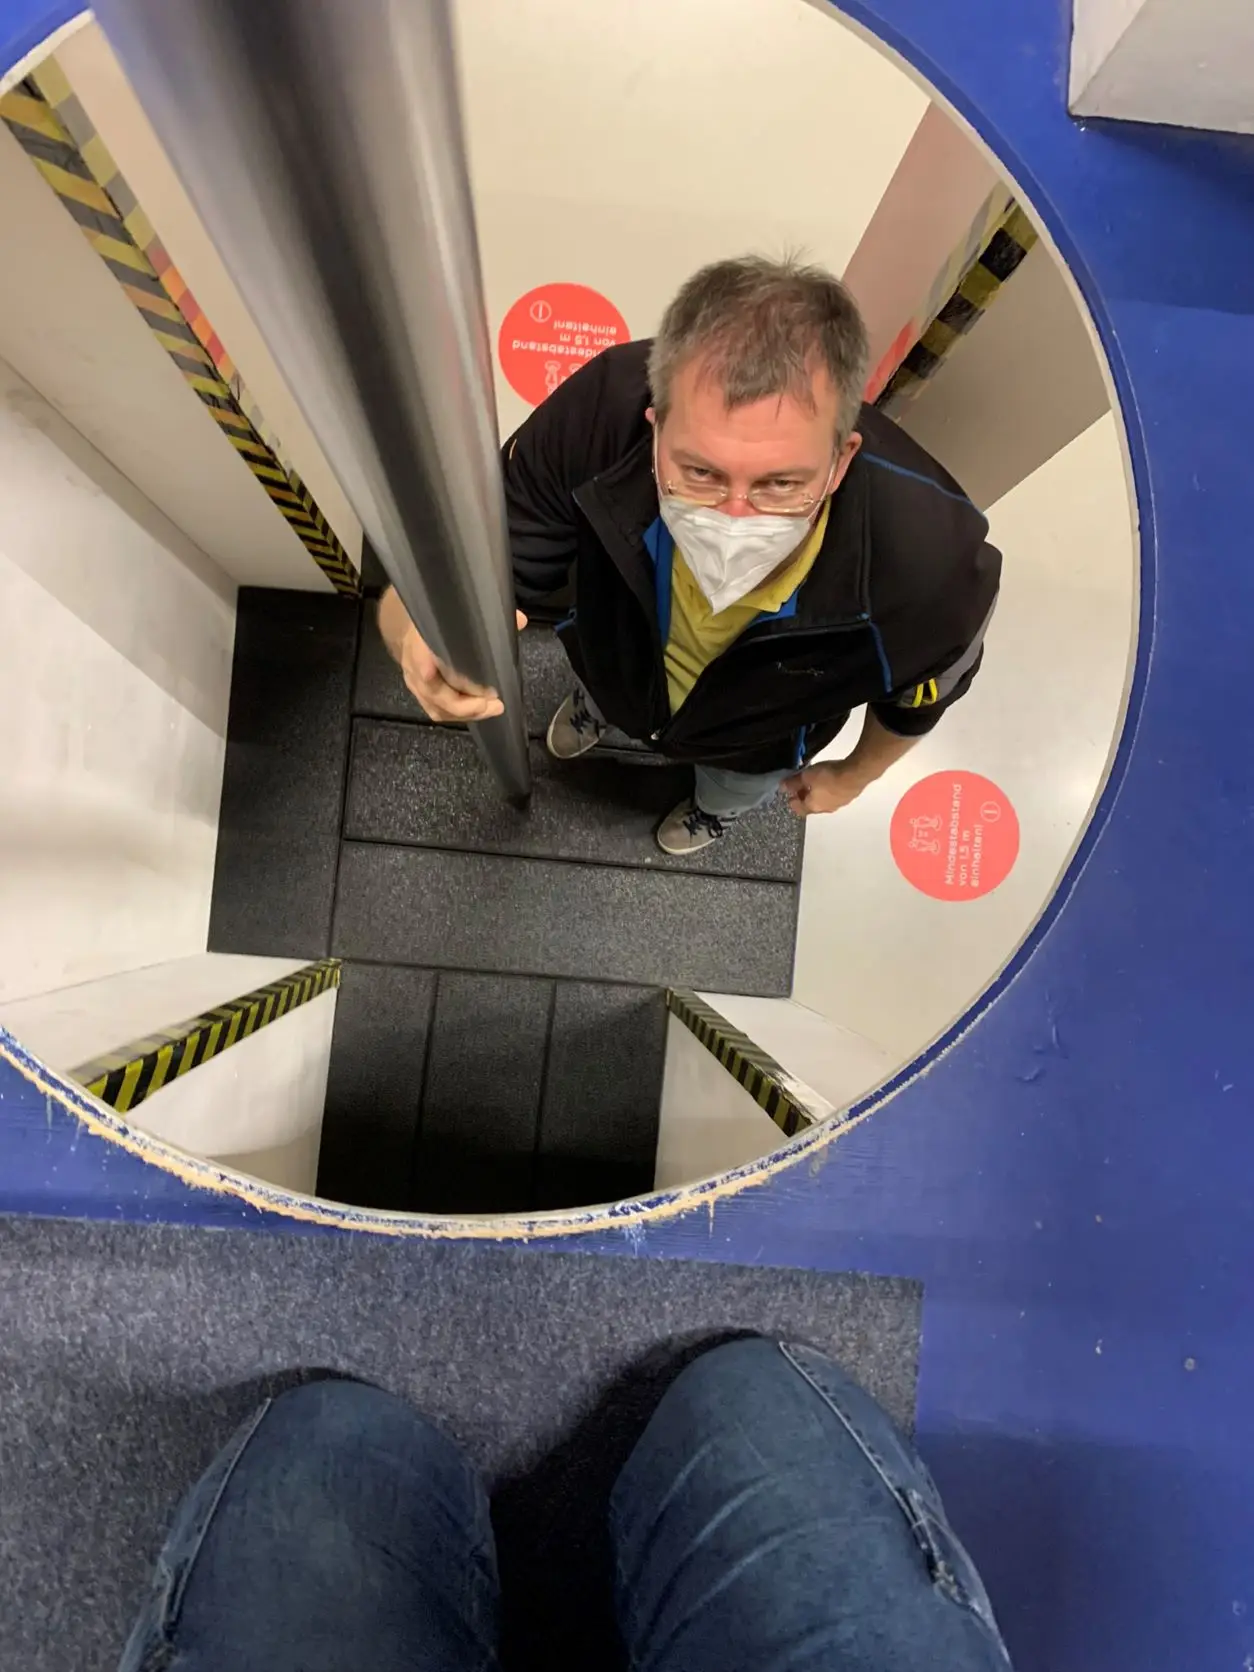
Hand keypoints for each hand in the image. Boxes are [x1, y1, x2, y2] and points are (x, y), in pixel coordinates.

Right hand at [399, 610, 526, 722]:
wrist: (416, 630)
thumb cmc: (443, 624)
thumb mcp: (461, 616)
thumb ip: (489, 619)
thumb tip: (520, 621)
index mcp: (419, 639)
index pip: (419, 655)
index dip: (425, 667)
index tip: (436, 674)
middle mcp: (413, 664)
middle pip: (434, 692)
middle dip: (464, 704)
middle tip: (494, 704)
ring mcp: (414, 682)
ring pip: (437, 707)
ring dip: (466, 712)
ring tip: (493, 709)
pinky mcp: (420, 695)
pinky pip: (438, 712)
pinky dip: (459, 715)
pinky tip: (480, 710)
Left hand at [782, 760, 868, 816]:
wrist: (855, 774)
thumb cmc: (827, 777)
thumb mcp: (806, 776)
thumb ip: (794, 782)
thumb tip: (782, 787)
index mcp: (813, 807)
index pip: (799, 809)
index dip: (793, 801)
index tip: (790, 795)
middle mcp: (826, 809)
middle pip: (812, 806)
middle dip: (806, 797)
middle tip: (802, 786)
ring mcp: (840, 804)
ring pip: (825, 801)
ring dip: (819, 794)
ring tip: (817, 782)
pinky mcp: (850, 796)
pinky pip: (836, 795)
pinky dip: (830, 790)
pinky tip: (831, 780)